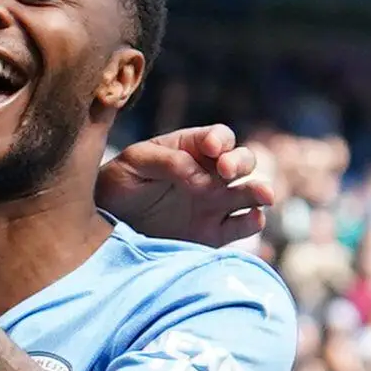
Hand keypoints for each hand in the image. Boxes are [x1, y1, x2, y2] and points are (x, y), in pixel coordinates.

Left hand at [99, 124, 276, 246]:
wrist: (106, 224)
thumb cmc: (119, 184)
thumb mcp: (135, 162)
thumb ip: (168, 161)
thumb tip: (202, 177)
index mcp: (191, 148)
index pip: (218, 138)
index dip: (220, 140)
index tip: (211, 149)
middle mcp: (210, 174)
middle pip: (242, 161)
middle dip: (240, 162)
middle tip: (225, 171)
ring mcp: (215, 203)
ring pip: (250, 192)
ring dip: (259, 190)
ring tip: (264, 195)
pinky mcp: (214, 233)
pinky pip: (242, 226)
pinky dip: (253, 221)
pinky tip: (253, 218)